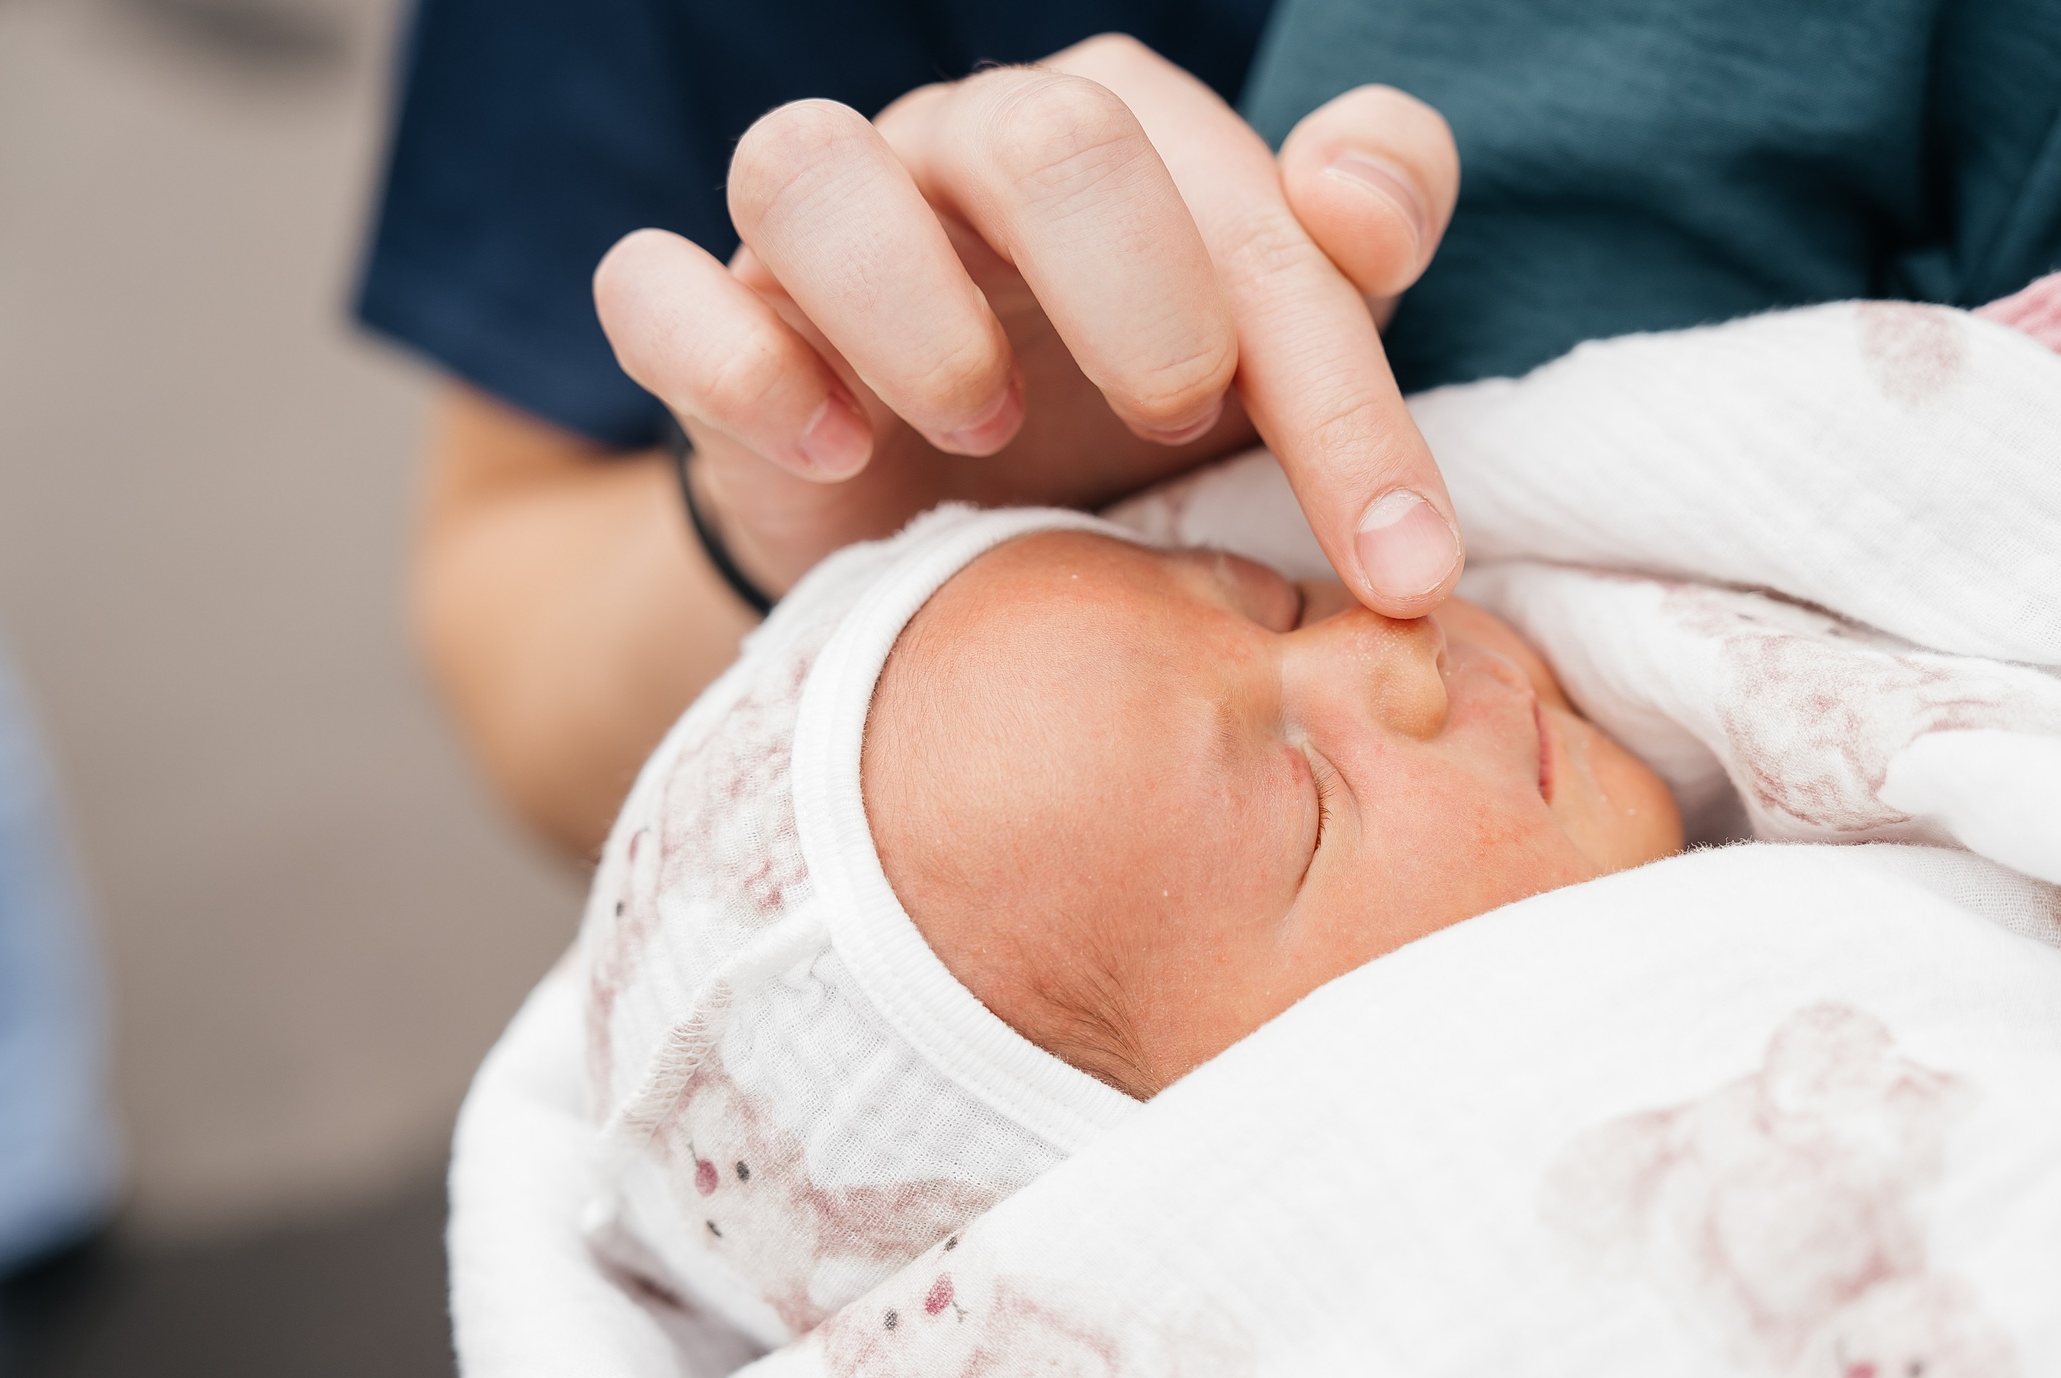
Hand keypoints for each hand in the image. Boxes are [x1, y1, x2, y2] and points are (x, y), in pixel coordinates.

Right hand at [592, 35, 1463, 614]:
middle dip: (1140, 285)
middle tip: (1179, 417)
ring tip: (982, 426)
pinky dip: (730, 361)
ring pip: (811, 165)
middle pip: (1049, 133)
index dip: (1346, 387)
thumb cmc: (1122, 440)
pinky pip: (655, 291)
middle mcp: (969, 156)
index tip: (1405, 560)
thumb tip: (1362, 198)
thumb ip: (1346, 271)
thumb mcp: (1264, 379)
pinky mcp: (707, 324)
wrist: (941, 561)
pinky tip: (827, 451)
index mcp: (1133, 153)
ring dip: (910, 301)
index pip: (1262, 208)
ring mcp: (823, 234)